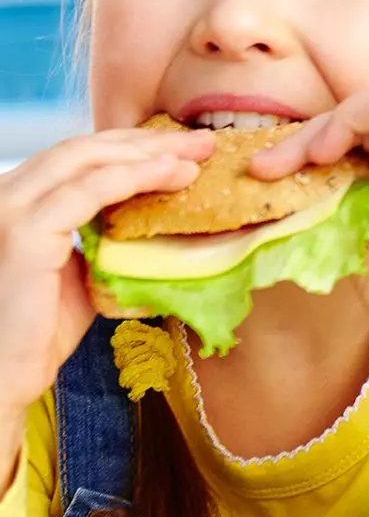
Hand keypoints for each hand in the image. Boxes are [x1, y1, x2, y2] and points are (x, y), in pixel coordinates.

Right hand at [0, 127, 212, 436]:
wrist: (4, 376)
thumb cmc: (39, 331)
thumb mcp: (80, 269)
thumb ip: (104, 238)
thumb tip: (157, 222)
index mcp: (20, 198)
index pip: (80, 156)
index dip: (132, 146)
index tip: (182, 147)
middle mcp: (9, 193)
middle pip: (86, 148)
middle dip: (148, 140)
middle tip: (200, 142)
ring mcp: (12, 209)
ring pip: (89, 160)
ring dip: (149, 153)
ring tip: (196, 155)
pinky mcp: (25, 231)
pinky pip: (89, 190)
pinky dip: (135, 175)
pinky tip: (171, 173)